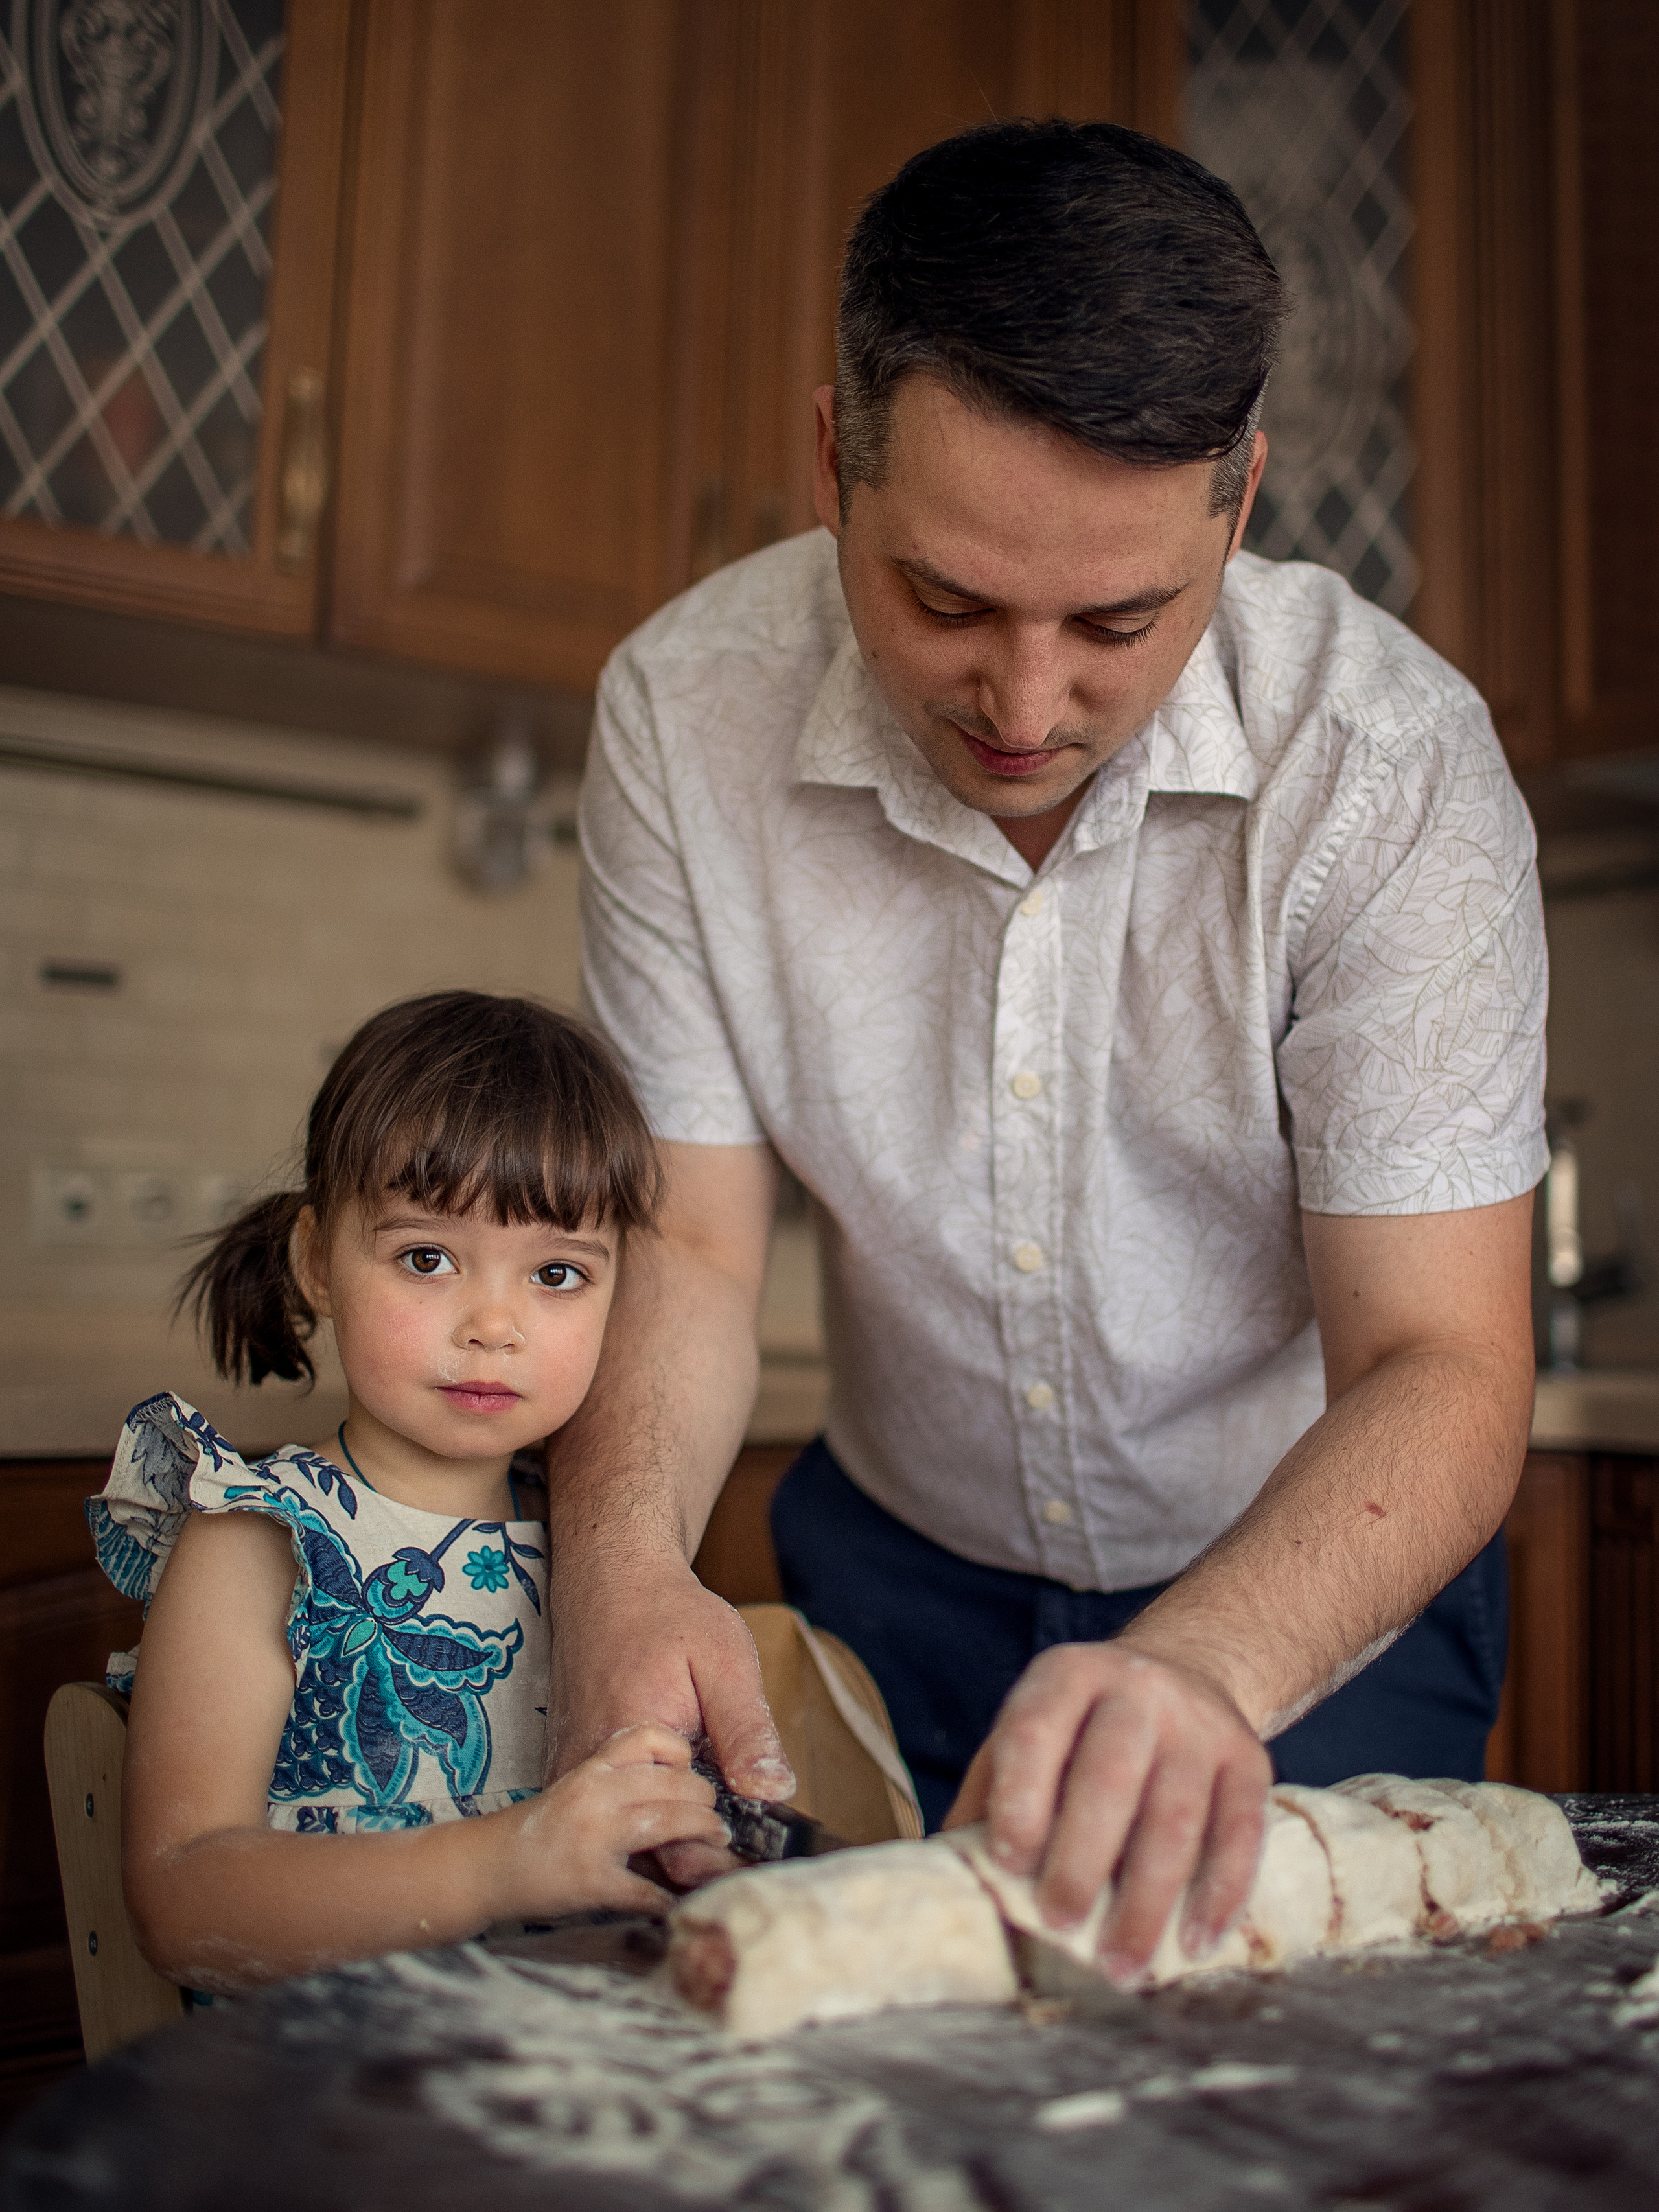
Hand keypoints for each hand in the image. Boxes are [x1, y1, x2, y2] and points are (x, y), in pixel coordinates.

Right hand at [495, 1724, 730, 1918]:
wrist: (486, 1865)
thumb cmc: (541, 1826)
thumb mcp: (579, 1784)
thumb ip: (622, 1776)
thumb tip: (682, 1774)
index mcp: (592, 1765)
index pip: (649, 1736)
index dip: (682, 1751)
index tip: (695, 1769)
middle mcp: (595, 1793)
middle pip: (673, 1782)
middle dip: (705, 1799)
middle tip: (717, 1815)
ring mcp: (594, 1836)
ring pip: (668, 1824)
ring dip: (702, 1834)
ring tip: (717, 1842)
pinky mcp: (592, 1881)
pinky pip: (648, 1889)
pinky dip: (670, 1896)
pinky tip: (681, 1897)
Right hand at [548, 1551, 794, 1884]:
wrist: (608, 1580)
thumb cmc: (667, 1613)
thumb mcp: (724, 1660)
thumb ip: (747, 1732)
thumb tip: (773, 1795)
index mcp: (634, 1751)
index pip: (678, 1846)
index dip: (724, 1862)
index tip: (762, 1861)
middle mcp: (593, 1776)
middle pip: (650, 1858)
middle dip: (703, 1861)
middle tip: (751, 1852)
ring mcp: (575, 1777)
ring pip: (629, 1844)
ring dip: (676, 1844)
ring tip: (724, 1831)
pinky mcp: (573, 1771)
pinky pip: (613, 1819)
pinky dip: (651, 1821)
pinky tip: (687, 1803)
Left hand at [943, 1637, 1270, 1985]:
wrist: (1186, 1669)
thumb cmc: (1083, 1730)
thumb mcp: (1029, 1732)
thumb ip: (990, 1794)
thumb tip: (947, 1877)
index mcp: (1065, 1676)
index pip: (1034, 1732)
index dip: (1019, 1800)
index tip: (1008, 1865)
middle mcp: (1135, 1688)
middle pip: (1108, 1777)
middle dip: (1081, 1860)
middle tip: (1059, 1924)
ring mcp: (1199, 1722)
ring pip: (1176, 1814)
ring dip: (1148, 1898)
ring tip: (1122, 1964)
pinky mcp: (1250, 1758)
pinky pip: (1241, 1830)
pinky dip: (1220, 1893)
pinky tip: (1194, 1943)